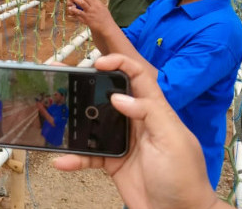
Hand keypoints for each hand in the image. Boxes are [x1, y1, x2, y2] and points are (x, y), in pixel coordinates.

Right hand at [52, 54, 222, 208]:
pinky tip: (62, 160)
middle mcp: (136, 122)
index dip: (119, 64)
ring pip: (93, 123)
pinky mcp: (112, 162)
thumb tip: (119, 96)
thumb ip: (150, 113)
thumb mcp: (172, 140)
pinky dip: (74, 158)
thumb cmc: (184, 178)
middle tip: (66, 79)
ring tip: (56, 117)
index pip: (138, 77)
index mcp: (154, 111)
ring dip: (75, 122)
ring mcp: (122, 141)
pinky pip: (88, 155)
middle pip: (108, 95)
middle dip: (88, 86)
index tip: (98, 63)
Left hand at [67, 0, 112, 33]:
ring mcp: (90, 13)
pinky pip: (79, 14)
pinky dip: (74, 11)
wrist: (107, 28)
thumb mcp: (103, 8)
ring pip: (82, 4)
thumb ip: (96, 3)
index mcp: (98, 4)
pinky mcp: (86, 20)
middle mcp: (94, 7)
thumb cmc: (105, 18)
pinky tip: (70, 8)